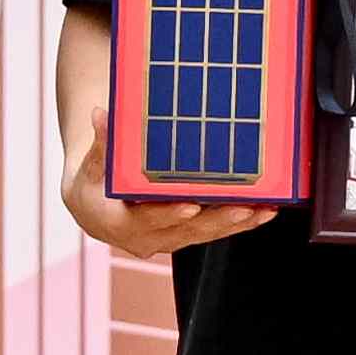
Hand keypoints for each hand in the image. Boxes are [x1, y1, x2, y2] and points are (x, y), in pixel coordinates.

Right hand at [58, 112, 256, 259]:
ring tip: (263, 209)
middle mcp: (146, 239)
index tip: (190, 206)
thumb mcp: (92, 164)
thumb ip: (101, 143)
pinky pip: (214, 232)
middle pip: (185, 231)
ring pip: (205, 235)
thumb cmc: (93, 183)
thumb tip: (99, 114)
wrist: (95, 208)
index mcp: (118, 224)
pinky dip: (239, 224)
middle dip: (216, 220)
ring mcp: (168, 240)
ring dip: (236, 223)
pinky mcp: (185, 237)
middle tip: (242, 208)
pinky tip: (263, 213)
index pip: (145, 220)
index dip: (167, 214)